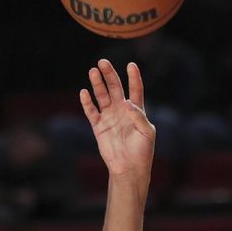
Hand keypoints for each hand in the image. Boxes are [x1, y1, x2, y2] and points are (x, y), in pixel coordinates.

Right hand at [80, 60, 155, 179]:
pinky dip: (87, 103)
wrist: (129, 168)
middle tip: (103, 62)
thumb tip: (128, 104)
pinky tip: (84, 92)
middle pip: (115, 88)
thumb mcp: (147, 132)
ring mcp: (109, 118)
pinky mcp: (98, 127)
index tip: (131, 65)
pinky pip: (91, 112)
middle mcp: (121, 111)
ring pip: (102, 96)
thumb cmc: (142, 151)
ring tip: (93, 71)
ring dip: (97, 84)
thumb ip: (139, 116)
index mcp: (136, 110)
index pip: (135, 89)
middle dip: (109, 75)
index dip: (133, 77)